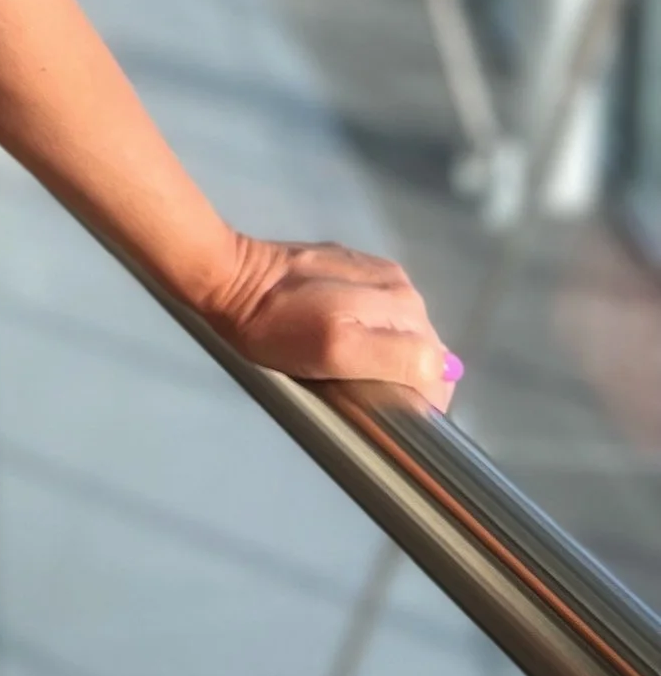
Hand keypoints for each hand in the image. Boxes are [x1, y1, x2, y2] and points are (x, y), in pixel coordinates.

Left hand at [207, 233, 460, 407]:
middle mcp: (399, 285)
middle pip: (424, 348)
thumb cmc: (276, 328)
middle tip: (365, 389)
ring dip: (388, 351)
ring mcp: (378, 271)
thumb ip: (397, 359)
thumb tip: (444, 371)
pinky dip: (372, 327)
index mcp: (399, 304)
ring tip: (352, 363)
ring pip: (406, 330)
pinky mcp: (356, 264)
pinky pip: (383, 307)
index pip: (435, 366)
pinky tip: (344, 332)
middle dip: (404, 374)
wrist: (232, 280)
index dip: (420, 397)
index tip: (390, 411)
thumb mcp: (337, 353)